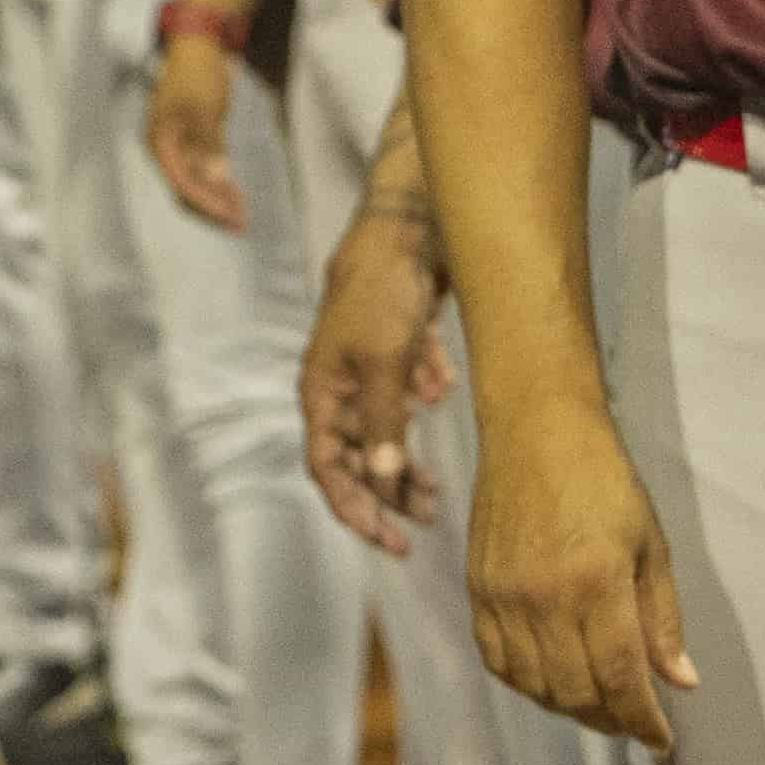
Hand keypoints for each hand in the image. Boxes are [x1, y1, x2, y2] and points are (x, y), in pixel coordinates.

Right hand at [148, 28, 247, 229]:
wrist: (198, 46)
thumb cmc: (198, 74)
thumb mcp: (204, 109)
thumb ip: (208, 145)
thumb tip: (214, 179)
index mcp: (160, 142)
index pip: (182, 184)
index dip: (206, 203)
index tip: (230, 217)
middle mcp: (166, 149)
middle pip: (186, 189)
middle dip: (213, 207)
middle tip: (241, 223)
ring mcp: (179, 145)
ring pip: (196, 182)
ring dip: (218, 198)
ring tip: (242, 214)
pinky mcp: (194, 141)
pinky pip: (205, 170)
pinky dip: (220, 183)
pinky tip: (236, 195)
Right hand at [299, 201, 451, 555]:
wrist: (410, 225)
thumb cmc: (385, 288)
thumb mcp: (384, 361)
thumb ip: (384, 422)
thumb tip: (384, 478)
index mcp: (322, 392)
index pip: (327, 468)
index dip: (354, 507)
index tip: (387, 540)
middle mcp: (339, 386)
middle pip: (358, 457)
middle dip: (387, 493)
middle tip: (422, 524)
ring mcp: (367, 368)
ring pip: (386, 431)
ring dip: (410, 460)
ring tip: (436, 494)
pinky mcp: (396, 351)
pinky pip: (408, 392)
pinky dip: (425, 392)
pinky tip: (442, 381)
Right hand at [469, 394, 694, 745]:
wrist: (535, 430)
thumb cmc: (604, 480)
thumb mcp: (650, 544)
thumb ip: (662, 618)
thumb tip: (679, 682)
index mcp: (597, 582)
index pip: (622, 679)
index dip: (644, 721)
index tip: (662, 741)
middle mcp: (544, 598)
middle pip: (576, 693)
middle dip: (611, 719)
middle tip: (634, 719)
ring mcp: (503, 597)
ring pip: (535, 687)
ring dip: (571, 707)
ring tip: (599, 701)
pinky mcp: (477, 592)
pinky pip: (499, 663)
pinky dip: (528, 684)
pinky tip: (553, 678)